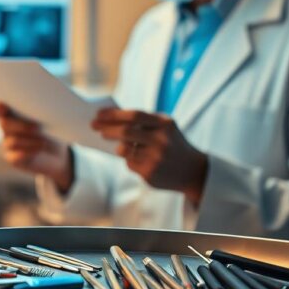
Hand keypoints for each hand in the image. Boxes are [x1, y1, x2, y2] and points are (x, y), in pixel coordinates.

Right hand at [0, 101, 72, 192]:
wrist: (57, 154)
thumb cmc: (51, 130)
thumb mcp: (47, 119)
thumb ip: (38, 113)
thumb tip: (38, 112)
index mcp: (12, 112)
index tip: (2, 107)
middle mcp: (7, 127)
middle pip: (4, 124)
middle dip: (22, 126)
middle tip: (38, 128)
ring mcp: (7, 143)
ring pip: (12, 141)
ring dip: (30, 141)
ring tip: (44, 142)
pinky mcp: (12, 158)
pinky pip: (16, 156)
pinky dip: (29, 152)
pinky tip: (38, 150)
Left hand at [91, 109, 208, 205]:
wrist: (194, 171)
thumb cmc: (172, 144)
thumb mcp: (164, 127)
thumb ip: (142, 122)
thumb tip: (108, 118)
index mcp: (165, 124)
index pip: (134, 115)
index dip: (114, 114)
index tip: (98, 114)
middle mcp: (161, 141)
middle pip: (126, 132)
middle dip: (107, 129)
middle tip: (94, 127)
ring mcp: (156, 158)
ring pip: (124, 150)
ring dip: (119, 147)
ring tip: (124, 147)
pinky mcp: (150, 174)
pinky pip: (129, 164)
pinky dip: (129, 160)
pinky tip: (141, 161)